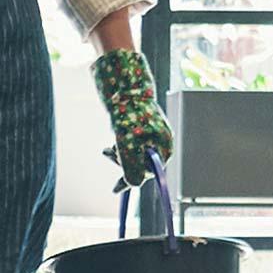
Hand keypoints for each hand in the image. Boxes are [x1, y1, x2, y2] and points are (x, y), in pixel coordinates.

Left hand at [92, 49, 171, 187]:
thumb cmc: (129, 115)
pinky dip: (122, 142)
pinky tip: (114, 134)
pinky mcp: (144, 125)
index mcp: (165, 146)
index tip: (116, 187)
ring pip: (135, 152)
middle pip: (143, 162)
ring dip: (120, 152)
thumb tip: (133, 185)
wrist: (125, 85)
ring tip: (107, 146)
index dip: (133, 178)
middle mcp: (162, 140)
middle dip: (124, 162)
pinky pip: (133, 142)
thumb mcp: (127, 146)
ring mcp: (154, 132)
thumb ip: (131, 168)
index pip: (151, 172)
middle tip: (108, 153)